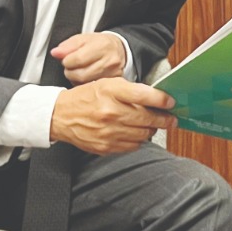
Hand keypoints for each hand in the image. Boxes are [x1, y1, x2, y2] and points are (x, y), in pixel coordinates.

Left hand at [50, 31, 127, 84]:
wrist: (117, 49)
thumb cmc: (99, 44)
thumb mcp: (82, 39)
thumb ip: (67, 46)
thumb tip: (56, 53)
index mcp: (102, 46)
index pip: (78, 59)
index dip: (67, 61)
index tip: (66, 59)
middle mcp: (110, 60)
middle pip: (81, 74)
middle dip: (70, 72)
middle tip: (71, 67)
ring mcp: (113, 74)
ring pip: (85, 84)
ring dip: (76, 79)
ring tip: (78, 71)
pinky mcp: (112, 83)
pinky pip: (92, 88)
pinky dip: (84, 84)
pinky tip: (86, 77)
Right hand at [50, 78, 175, 155]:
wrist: (60, 116)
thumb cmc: (86, 98)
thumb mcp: (107, 84)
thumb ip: (131, 90)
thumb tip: (156, 98)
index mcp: (111, 92)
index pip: (145, 96)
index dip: (162, 100)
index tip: (170, 103)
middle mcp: (110, 112)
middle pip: (148, 119)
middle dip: (164, 119)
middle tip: (171, 119)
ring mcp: (108, 131)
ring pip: (143, 134)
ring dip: (151, 130)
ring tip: (152, 125)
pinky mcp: (106, 146)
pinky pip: (132, 146)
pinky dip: (138, 140)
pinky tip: (136, 133)